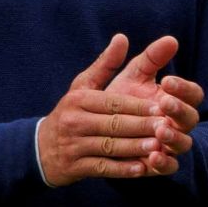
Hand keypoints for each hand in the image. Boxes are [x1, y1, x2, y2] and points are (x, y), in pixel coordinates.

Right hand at [35, 34, 187, 185]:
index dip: (138, 106)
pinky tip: (141, 169)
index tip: (162, 107)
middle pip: (113, 124)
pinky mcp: (75, 167)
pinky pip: (102, 168)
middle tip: (167, 127)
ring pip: (109, 147)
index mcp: (79, 100)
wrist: (40, 148)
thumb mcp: (83, 86)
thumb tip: (122, 37)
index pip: (113, 102)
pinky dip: (121, 169)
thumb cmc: (70, 113)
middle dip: (141, 126)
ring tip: (158, 146)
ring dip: (134, 148)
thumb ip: (105, 65)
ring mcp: (74, 146)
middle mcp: (75, 122)